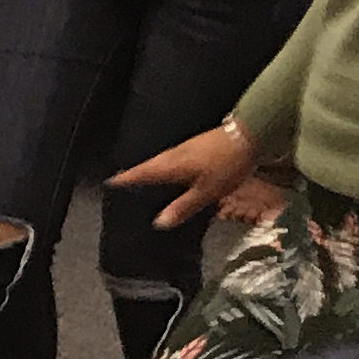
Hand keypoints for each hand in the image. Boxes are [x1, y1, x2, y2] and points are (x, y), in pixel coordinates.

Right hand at [112, 121, 276, 227]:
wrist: (247, 135)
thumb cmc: (226, 165)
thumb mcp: (206, 192)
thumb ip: (183, 207)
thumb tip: (159, 223)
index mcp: (171, 166)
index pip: (142, 173)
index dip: (126, 179)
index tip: (111, 182)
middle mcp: (173, 155)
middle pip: (147, 165)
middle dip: (134, 173)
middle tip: (122, 180)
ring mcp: (185, 148)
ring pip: (159, 160)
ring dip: (148, 168)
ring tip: (142, 176)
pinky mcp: (196, 146)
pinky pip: (171, 158)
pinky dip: (163, 165)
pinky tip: (170, 170)